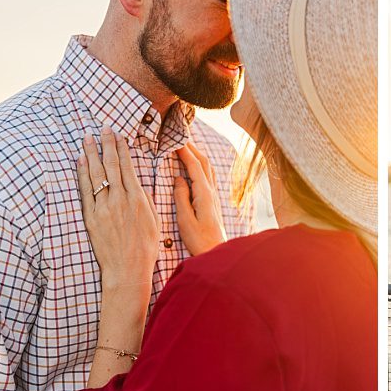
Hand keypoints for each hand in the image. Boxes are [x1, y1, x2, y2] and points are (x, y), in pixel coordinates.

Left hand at [77, 127, 159, 295]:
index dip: (122, 149)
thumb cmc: (144, 248)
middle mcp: (120, 199)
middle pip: (111, 165)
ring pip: (96, 174)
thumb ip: (146, 201)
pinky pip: (86, 190)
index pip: (127, 167)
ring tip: (88, 138)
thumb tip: (141, 187)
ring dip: (91, 153)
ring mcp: (103, 207)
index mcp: (137, 199)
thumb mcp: (154, 222)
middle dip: (106, 144)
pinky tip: (81, 161)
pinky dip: (82, 174)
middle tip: (102, 128)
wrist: (127, 269)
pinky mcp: (91, 217)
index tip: (118, 135)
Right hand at [174, 141, 226, 255]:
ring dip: (198, 155)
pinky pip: (208, 178)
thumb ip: (181, 197)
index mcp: (204, 194)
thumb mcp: (185, 220)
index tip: (175, 138)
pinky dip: (200, 167)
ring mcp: (214, 197)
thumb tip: (179, 178)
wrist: (216, 254)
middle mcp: (211, 192)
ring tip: (187, 147)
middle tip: (180, 136)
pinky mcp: (212, 203)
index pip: (194, 166)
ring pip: (207, 169)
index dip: (185, 151)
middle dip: (192, 148)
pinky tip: (195, 168)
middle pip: (203, 163)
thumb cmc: (199, 241)